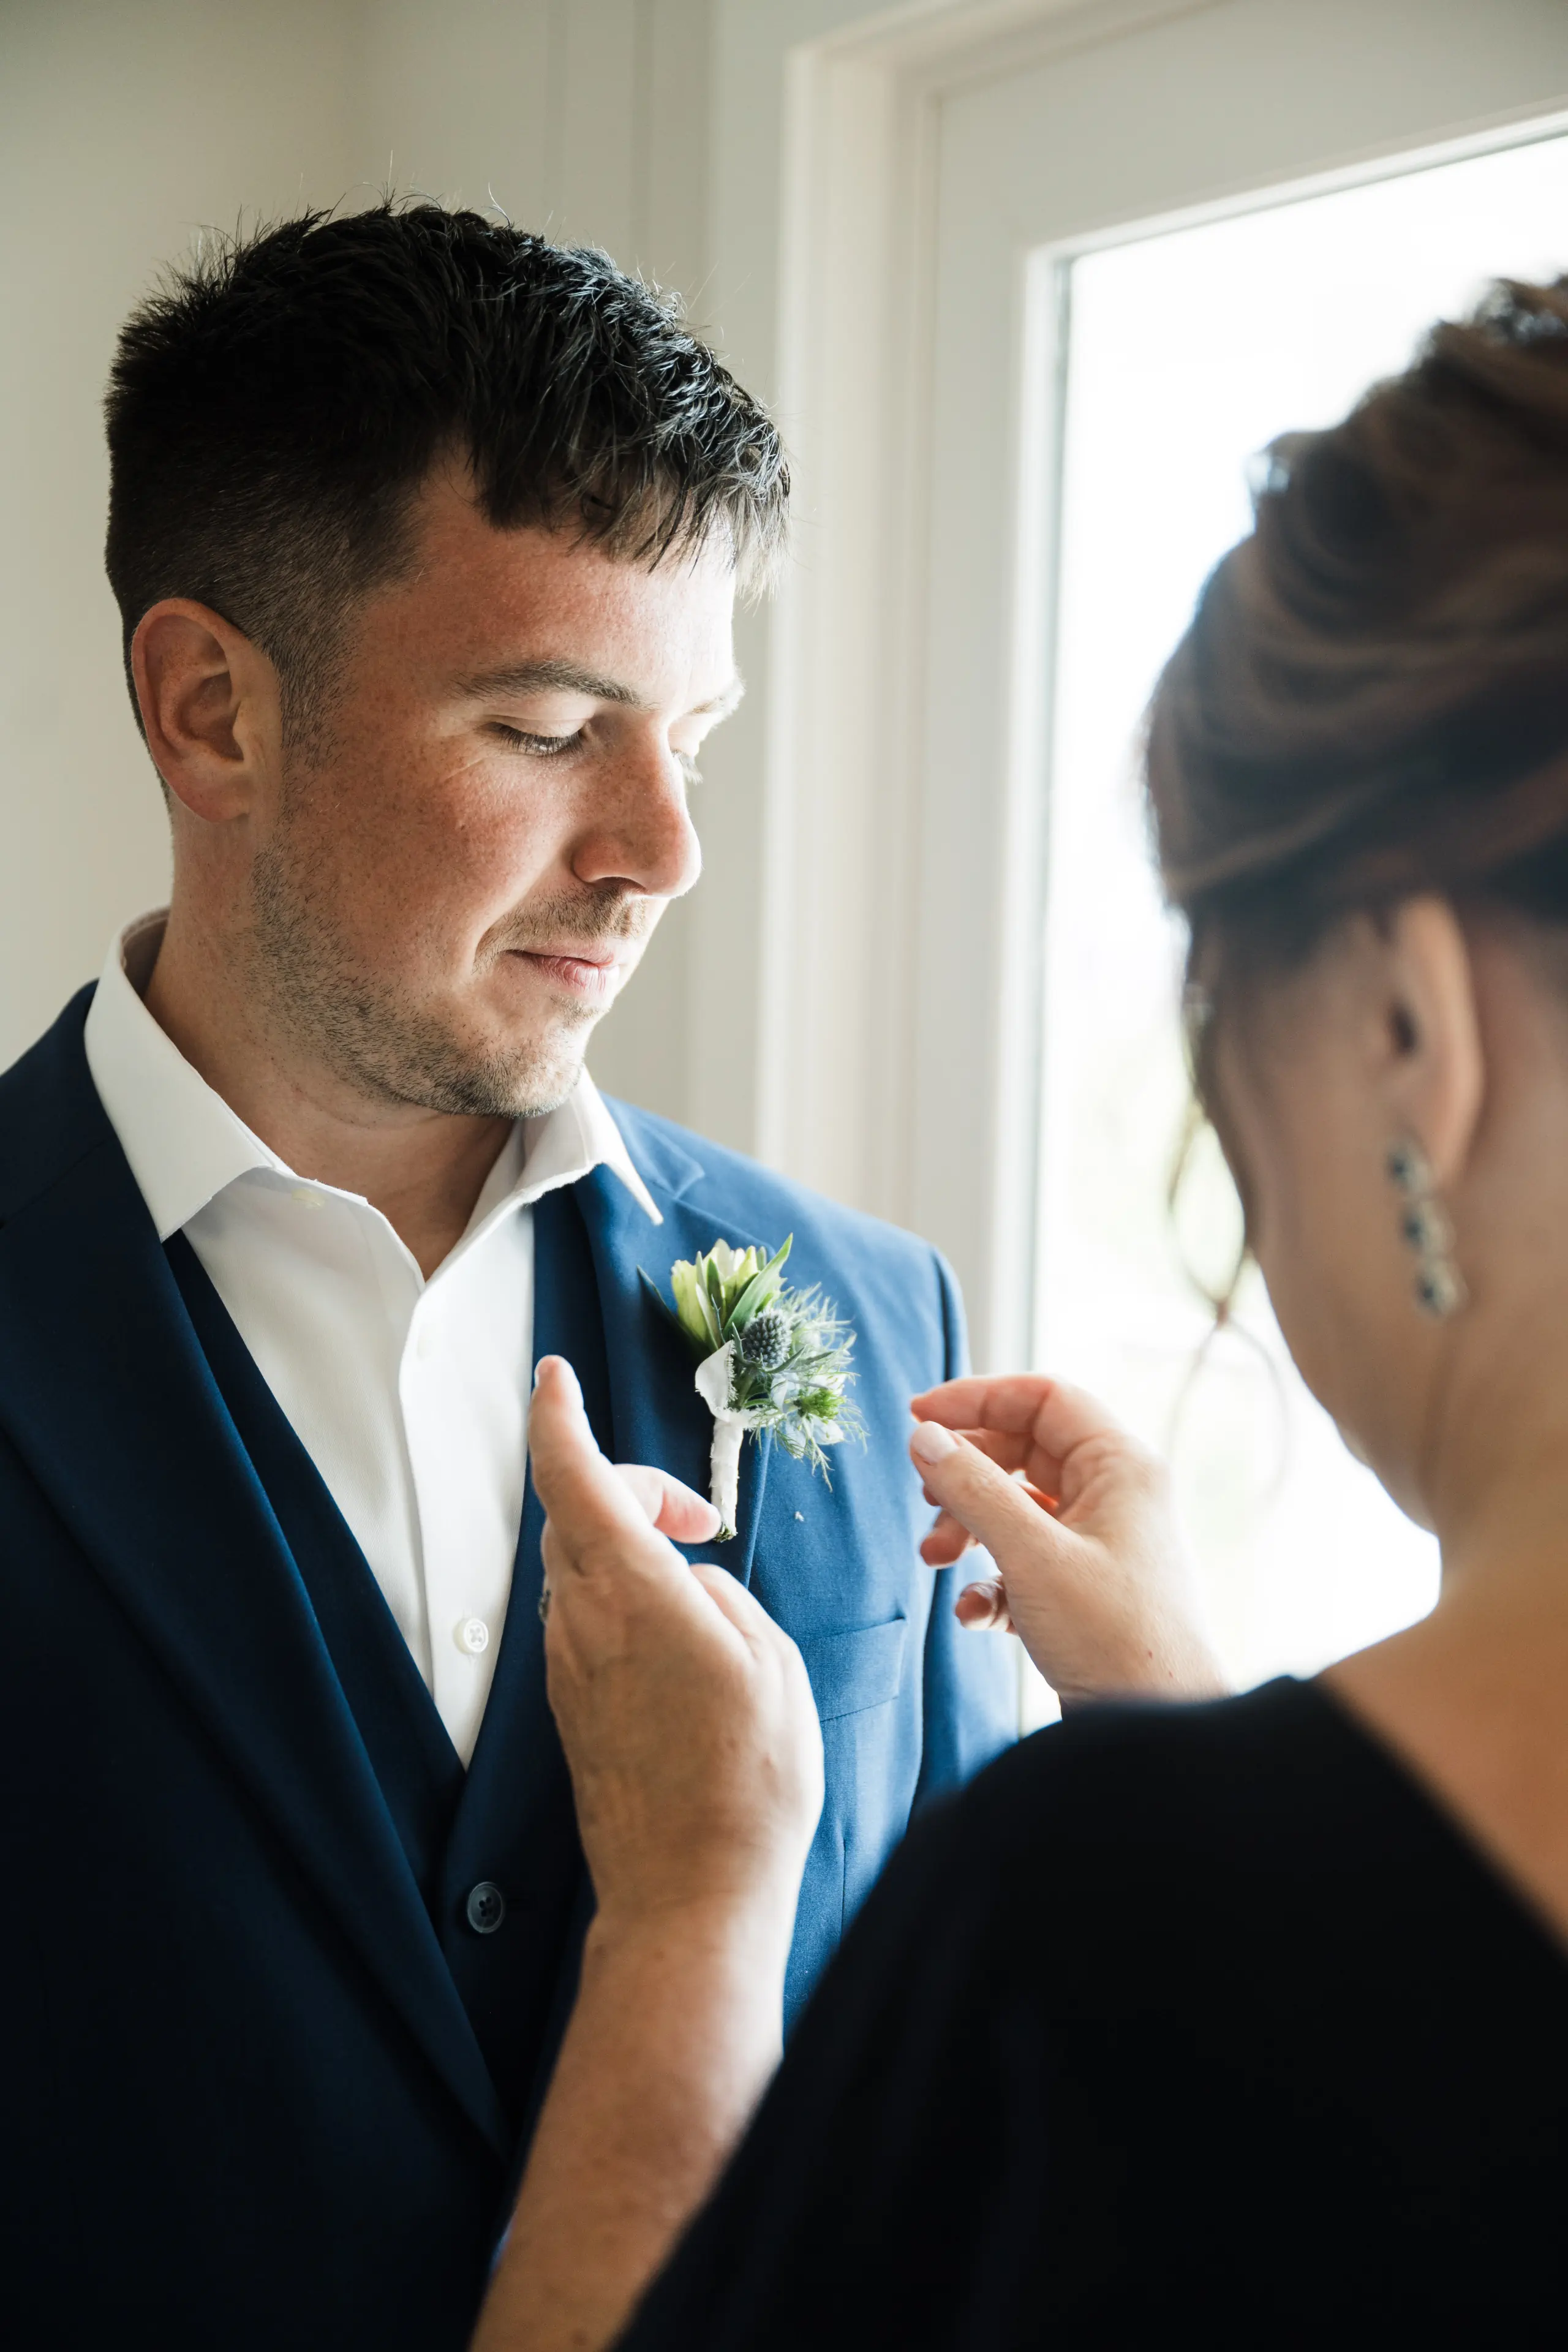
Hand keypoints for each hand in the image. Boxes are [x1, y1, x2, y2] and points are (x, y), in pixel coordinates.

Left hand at [530, 1357, 824, 1941]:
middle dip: (630, 1488)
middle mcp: (583, 1622)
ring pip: (578, 1567)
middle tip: (698, 1518)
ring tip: (696, 1575)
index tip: (552, 1376)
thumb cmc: (747, 1783)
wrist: (689, 1896)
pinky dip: (622, 1599)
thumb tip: (693, 1587)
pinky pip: (586, 1621)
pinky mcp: (573, 1708)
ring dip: (626, 1546)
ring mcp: (570, 1668)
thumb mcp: (771, 1662)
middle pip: (576, 1515)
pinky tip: (677, 1635)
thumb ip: (724, 1599)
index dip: (557, 1415)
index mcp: (632, 1593)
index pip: (572, 1476)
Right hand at [909, 1374, 1225, 1705]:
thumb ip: (973, 1489)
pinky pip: (1025, 1564)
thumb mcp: (1032, 1555)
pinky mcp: (1085, 1593)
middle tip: (924, 1500)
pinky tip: (975, 1615)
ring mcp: (1101, 1546)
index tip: (919, 1418)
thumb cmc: (1115, 1636)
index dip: (978, 1398)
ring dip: (969, 1530)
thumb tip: (925, 1438)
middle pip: (1023, 1452)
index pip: (1044, 1399)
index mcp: (1121, 1467)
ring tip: (936, 1561)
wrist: (1159, 1732)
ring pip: (1018, 1510)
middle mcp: (1116, 1497)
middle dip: (966, 1477)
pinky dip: (991, 1582)